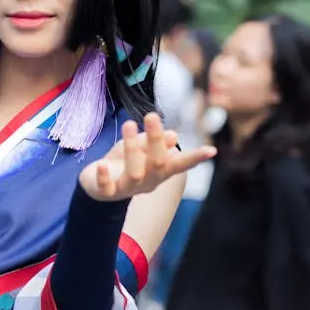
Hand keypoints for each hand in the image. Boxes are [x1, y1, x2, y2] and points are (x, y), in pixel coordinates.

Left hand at [78, 112, 216, 201]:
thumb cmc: (123, 162)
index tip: (212, 150)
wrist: (96, 185)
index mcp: (160, 171)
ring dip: (132, 148)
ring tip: (128, 124)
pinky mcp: (106, 193)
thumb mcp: (139, 148)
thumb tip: (173, 136)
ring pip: (135, 172)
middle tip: (151, 115)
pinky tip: (102, 165)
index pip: (180, 164)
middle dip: (156, 140)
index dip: (196, 158)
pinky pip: (107, 188)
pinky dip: (105, 176)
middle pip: (158, 163)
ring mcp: (127, 189)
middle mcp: (148, 182)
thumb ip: (153, 142)